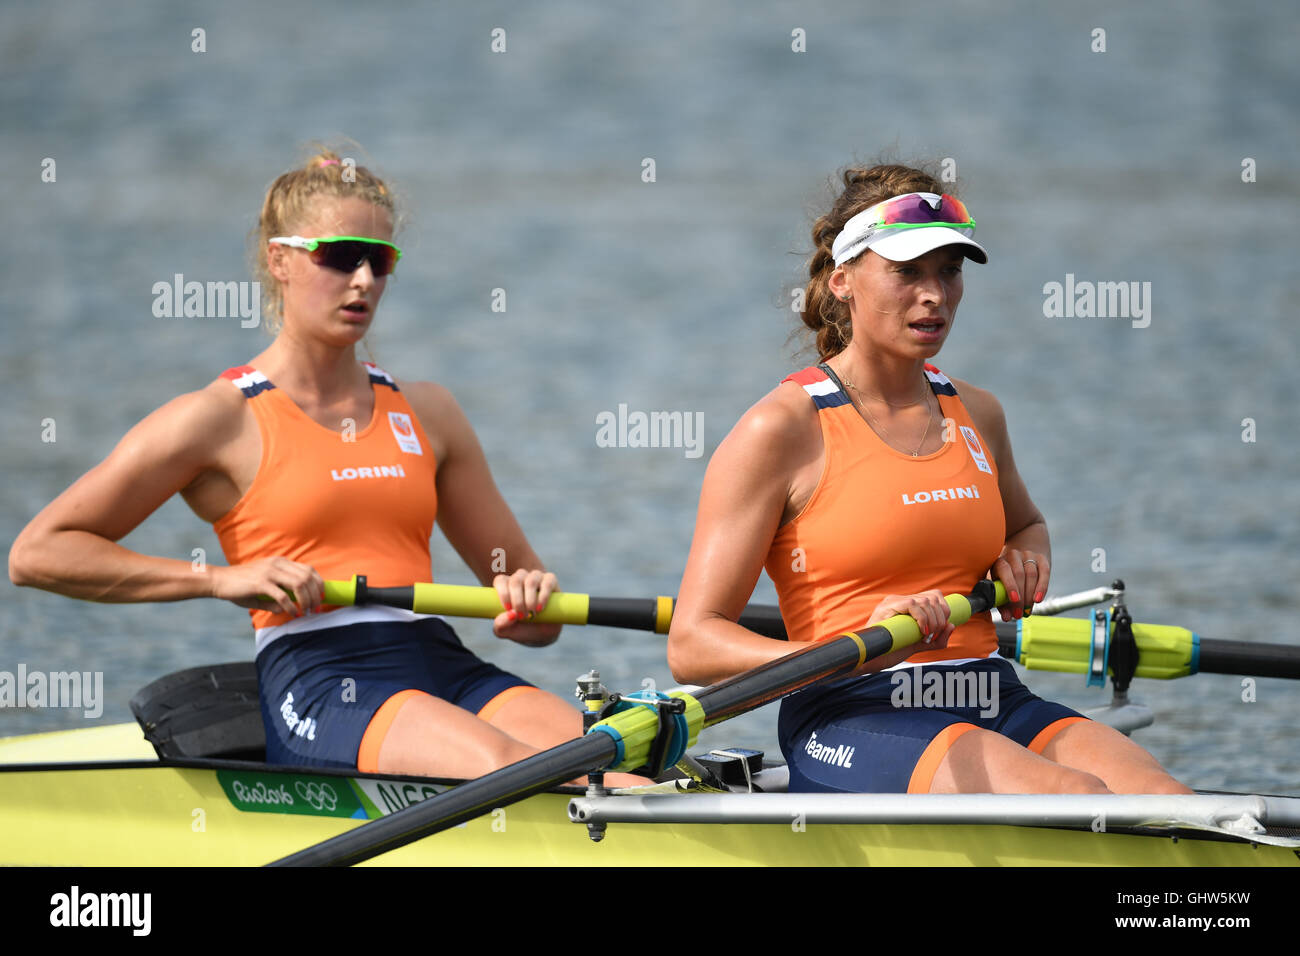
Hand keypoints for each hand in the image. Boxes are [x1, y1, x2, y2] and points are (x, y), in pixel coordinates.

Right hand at [209, 557, 323, 616]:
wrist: (218, 580)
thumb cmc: (240, 585)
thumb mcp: (262, 588)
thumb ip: (276, 597)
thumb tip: (284, 610)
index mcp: (280, 562)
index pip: (308, 569)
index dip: (319, 583)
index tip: (322, 597)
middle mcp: (277, 564)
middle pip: (307, 577)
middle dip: (316, 594)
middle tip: (316, 608)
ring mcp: (269, 572)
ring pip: (299, 584)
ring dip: (307, 600)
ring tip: (307, 612)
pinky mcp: (261, 583)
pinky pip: (283, 596)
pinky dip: (291, 606)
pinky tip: (293, 613)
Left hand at [492, 568, 561, 645]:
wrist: (542, 633)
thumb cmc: (520, 627)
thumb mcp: (506, 631)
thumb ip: (500, 625)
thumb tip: (509, 615)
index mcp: (506, 586)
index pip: (501, 581)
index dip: (503, 593)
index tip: (508, 609)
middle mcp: (520, 578)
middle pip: (516, 581)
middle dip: (518, 600)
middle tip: (521, 616)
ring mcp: (536, 577)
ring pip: (531, 581)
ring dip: (530, 599)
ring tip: (532, 613)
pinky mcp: (550, 581)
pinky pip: (547, 582)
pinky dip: (544, 596)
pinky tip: (540, 608)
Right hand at [852, 590, 953, 672]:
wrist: (871, 660)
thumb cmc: (891, 651)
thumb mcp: (920, 645)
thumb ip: (936, 639)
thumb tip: (952, 625)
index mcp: (908, 605)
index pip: (934, 595)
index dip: (944, 610)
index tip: (940, 629)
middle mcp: (900, 600)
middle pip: (932, 597)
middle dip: (940, 618)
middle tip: (932, 636)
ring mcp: (892, 602)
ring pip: (924, 600)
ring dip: (932, 621)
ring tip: (926, 636)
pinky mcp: (887, 607)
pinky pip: (912, 604)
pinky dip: (922, 618)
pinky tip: (920, 632)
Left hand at [989, 547, 1049, 620]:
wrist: (1023, 541)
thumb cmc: (1008, 570)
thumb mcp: (1000, 580)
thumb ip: (1001, 598)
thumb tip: (1007, 618)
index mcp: (1000, 560)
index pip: (1005, 571)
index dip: (1010, 585)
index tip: (1014, 600)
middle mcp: (1014, 555)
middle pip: (1019, 576)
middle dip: (1020, 598)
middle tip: (1018, 614)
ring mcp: (1029, 555)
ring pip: (1031, 575)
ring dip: (1029, 596)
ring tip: (1026, 611)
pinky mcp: (1042, 558)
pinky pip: (1044, 573)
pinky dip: (1042, 588)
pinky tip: (1038, 600)